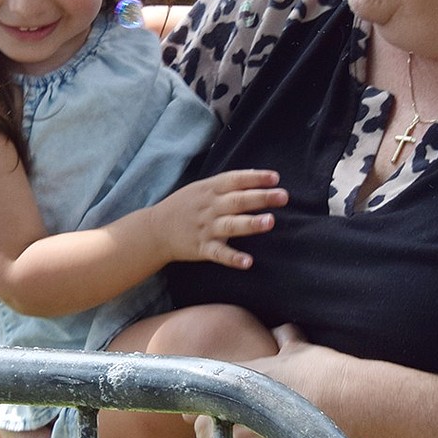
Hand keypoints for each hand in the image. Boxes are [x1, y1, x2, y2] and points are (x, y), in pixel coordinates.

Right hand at [153, 169, 287, 269]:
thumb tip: (259, 175)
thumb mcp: (203, 188)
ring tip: (270, 222)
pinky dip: (233, 258)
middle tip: (283, 196)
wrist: (155, 229)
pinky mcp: (202, 248)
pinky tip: (248, 262)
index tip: (275, 177)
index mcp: (210, 189)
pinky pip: (219, 253)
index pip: (235, 180)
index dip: (255, 177)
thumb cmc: (186, 205)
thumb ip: (228, 183)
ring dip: (250, 224)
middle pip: (238, 201)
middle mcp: (210, 207)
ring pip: (230, 225)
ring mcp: (206, 228)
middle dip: (261, 198)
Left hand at [191, 325, 343, 437]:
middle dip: (216, 430)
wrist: (348, 408)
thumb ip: (284, 340)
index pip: (199, 393)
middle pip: (202, 429)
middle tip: (240, 430)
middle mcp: (229, 411)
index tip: (217, 408)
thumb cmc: (324, 375)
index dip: (206, 403)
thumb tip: (281, 331)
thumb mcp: (299, 349)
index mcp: (234, 379)